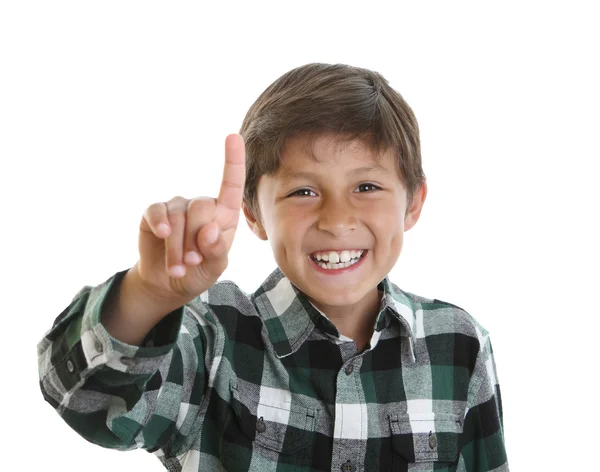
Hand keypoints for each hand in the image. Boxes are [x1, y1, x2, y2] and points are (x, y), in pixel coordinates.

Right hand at [133, 134, 245, 304]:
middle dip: (196, 239)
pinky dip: (159, 225)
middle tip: (192, 262)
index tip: (233, 136)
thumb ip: (217, 251)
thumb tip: (209, 230)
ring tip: (178, 268)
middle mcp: (201, 205)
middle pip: (201, 208)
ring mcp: (177, 207)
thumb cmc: (198, 272)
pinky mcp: (154, 213)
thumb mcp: (215, 268)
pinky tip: (161, 235)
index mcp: (223, 215)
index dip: (233, 161)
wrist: (168, 284)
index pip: (231, 185)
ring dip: (177, 247)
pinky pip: (156, 212)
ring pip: (177, 218)